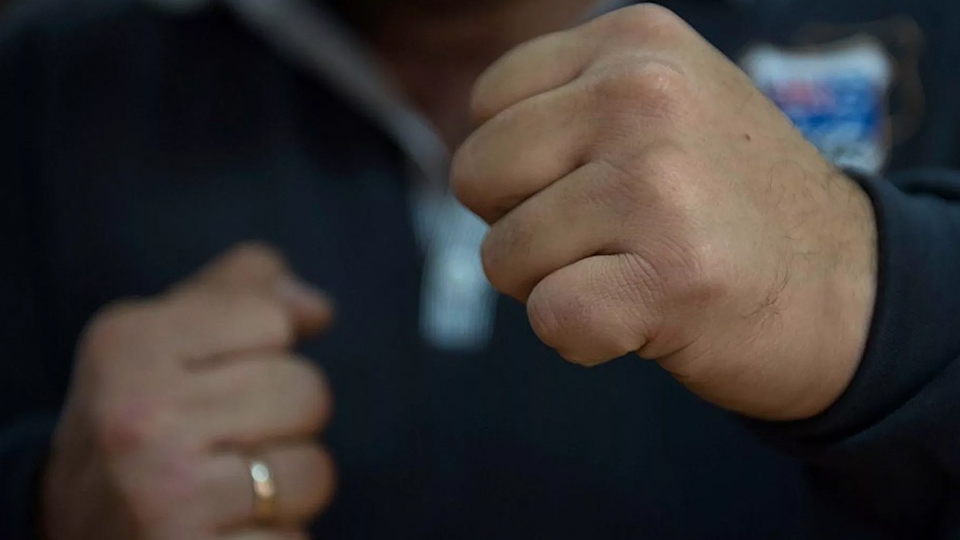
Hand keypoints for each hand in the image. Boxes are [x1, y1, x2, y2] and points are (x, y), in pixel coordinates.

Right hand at [41, 244, 335, 539]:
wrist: (72, 530)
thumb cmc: (138, 425)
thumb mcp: (161, 341)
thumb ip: (239, 298)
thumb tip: (318, 308)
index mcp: (132, 347)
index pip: (271, 318)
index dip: (267, 352)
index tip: (222, 382)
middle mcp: (143, 419)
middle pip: (306, 392)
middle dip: (287, 421)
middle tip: (230, 444)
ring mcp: (167, 495)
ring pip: (314, 471)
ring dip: (288, 488)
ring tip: (231, 492)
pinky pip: (295, 539)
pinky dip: (278, 539)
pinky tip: (231, 532)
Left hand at [452, 5, 877, 420]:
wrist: (847, 287)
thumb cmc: (727, 204)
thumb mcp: (660, 106)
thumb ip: (567, 105)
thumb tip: (466, 160)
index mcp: (635, 42)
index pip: (487, 104)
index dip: (520, 166)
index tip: (590, 186)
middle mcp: (643, 94)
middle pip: (475, 174)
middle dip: (521, 224)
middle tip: (606, 238)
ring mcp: (658, 182)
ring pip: (502, 256)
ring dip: (554, 285)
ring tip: (636, 271)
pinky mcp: (670, 273)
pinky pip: (550, 317)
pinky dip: (584, 338)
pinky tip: (646, 317)